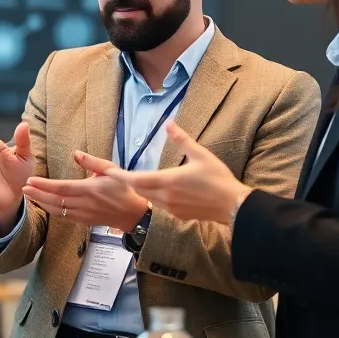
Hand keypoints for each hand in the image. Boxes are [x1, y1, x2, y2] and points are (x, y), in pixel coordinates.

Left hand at [23, 151, 147, 230]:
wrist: (133, 213)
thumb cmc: (124, 188)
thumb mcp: (112, 170)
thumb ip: (92, 162)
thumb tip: (76, 153)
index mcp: (90, 189)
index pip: (63, 188)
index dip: (45, 185)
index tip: (31, 180)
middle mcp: (85, 204)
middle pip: (56, 200)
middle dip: (37, 194)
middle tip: (23, 188)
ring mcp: (83, 214)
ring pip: (57, 211)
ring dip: (41, 203)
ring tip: (29, 195)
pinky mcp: (84, 221)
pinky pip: (64, 217)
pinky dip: (51, 211)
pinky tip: (43, 205)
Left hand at [100, 121, 249, 222]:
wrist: (233, 205)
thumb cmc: (218, 179)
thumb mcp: (200, 154)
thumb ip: (181, 139)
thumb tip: (168, 123)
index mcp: (168, 181)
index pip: (135, 179)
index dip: (119, 175)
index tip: (106, 171)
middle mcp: (165, 197)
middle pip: (137, 189)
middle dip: (127, 181)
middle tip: (114, 173)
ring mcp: (170, 208)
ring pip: (146, 198)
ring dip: (139, 189)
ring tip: (133, 179)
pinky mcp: (176, 215)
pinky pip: (158, 205)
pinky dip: (152, 196)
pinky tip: (158, 190)